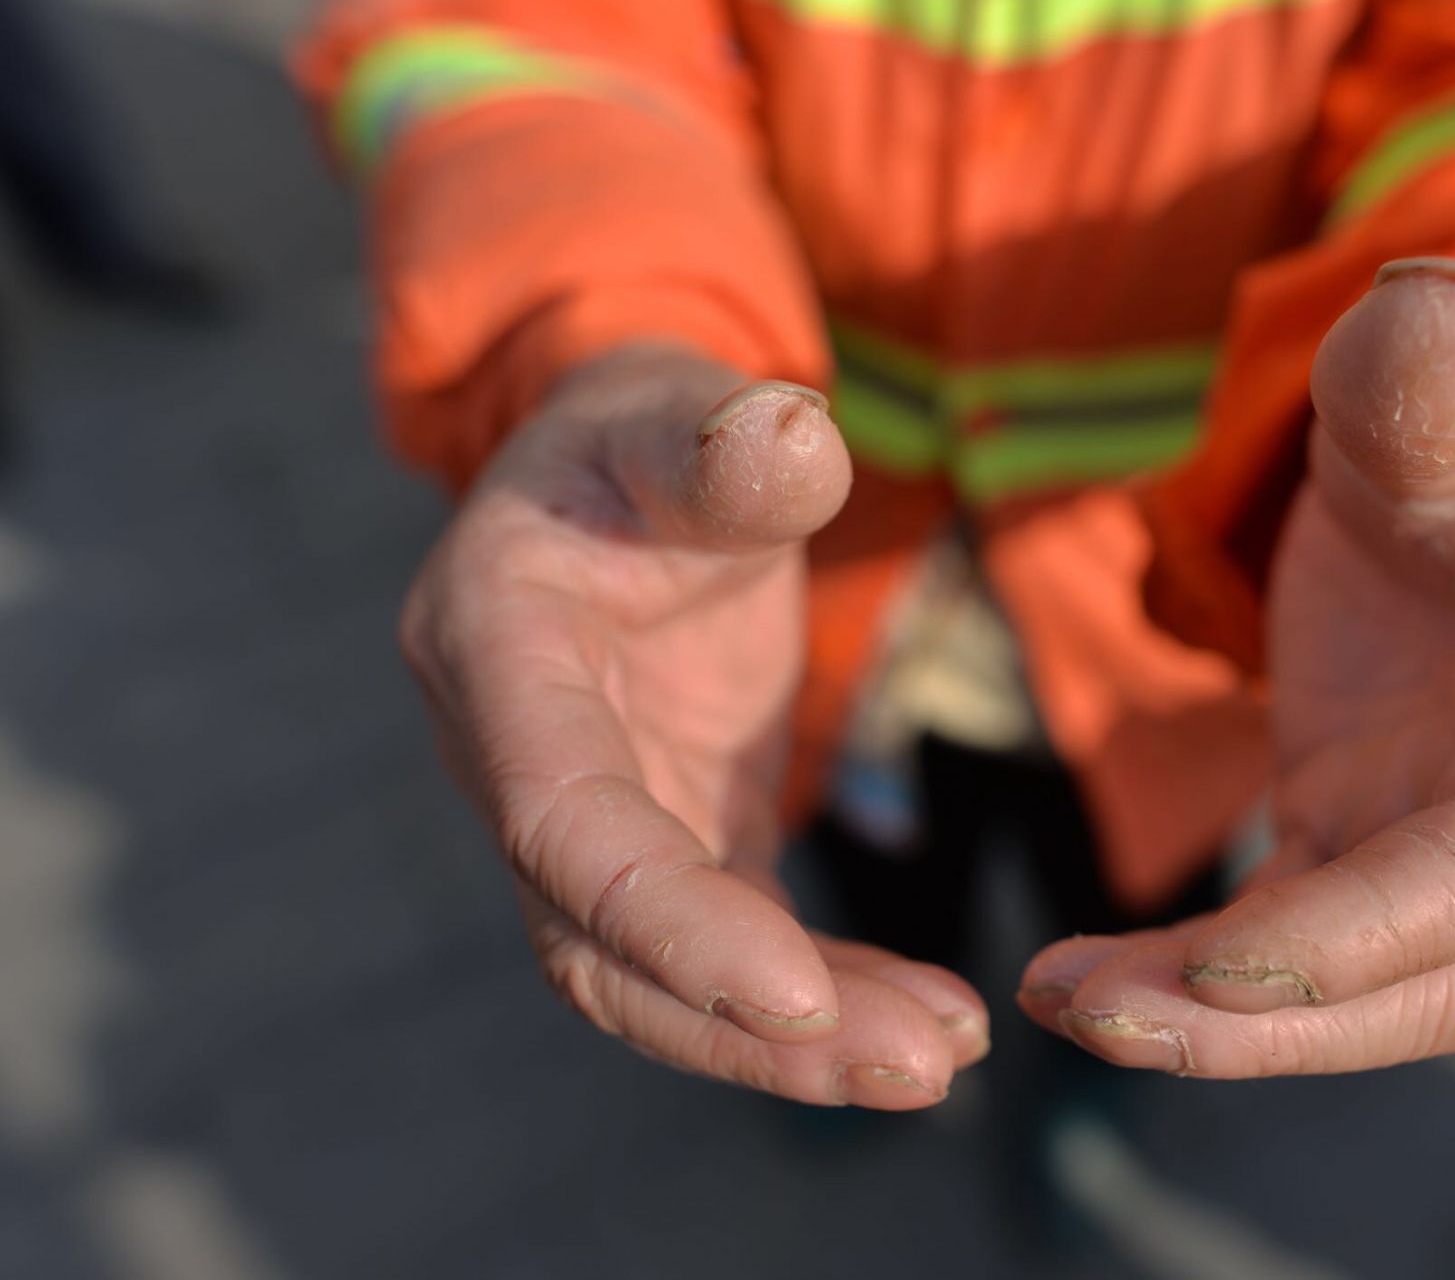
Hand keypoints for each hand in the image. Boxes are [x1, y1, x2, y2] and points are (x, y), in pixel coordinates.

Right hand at [401, 347, 986, 1107]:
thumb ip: (721, 439)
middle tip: (912, 1066)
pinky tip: (923, 1017)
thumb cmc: (646, 428)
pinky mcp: (670, 834)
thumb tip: (794, 441)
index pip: (564, 825)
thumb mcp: (676, 406)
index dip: (670, 923)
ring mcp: (594, 814)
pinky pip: (731, 944)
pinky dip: (822, 993)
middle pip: (604, 945)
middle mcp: (517, 761)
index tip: (801, 999)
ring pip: (661, 977)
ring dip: (792, 1040)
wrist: (633, 467)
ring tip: (938, 1058)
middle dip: (744, 1026)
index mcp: (498, 651)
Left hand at [1019, 260, 1454, 1074]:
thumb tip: (1428, 310)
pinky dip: (1202, 975)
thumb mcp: (1443, 371)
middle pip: (1451, 964)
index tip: (1217, 963)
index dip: (1375, 928)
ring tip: (1069, 1001)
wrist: (1444, 457)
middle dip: (1284, 1017)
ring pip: (1375, 985)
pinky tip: (1093, 977)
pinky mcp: (1372, 833)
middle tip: (1102, 1016)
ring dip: (1229, 1020)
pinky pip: (1299, 938)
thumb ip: (1433, 363)